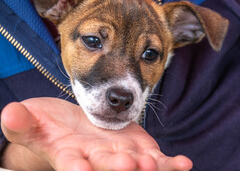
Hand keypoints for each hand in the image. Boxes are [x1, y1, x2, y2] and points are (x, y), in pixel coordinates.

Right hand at [1, 97, 191, 170]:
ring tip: (157, 165)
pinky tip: (183, 164)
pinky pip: (154, 158)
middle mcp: (95, 160)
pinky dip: (168, 163)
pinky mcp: (136, 148)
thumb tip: (10, 112)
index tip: (79, 170)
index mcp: (69, 156)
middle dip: (116, 168)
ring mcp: (118, 155)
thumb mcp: (31, 124)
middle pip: (106, 166)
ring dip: (147, 166)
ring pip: (134, 164)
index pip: (71, 165)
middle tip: (129, 167)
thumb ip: (22, 122)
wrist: (70, 128)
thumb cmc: (47, 127)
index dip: (76, 169)